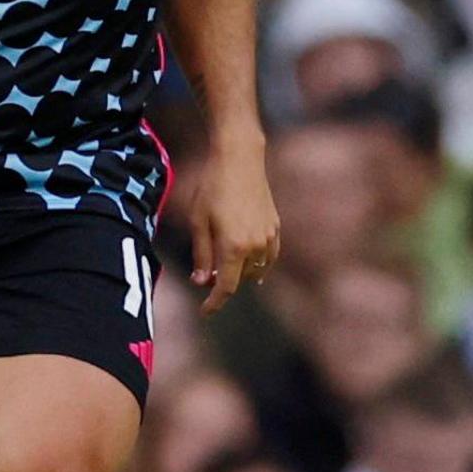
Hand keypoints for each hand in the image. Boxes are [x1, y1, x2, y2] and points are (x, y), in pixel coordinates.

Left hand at [187, 137, 278, 315]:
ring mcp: (268, 236)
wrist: (239, 159)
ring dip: (241, 274)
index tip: (205, 312)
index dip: (214, 303)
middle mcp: (255, 245)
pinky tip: (251, 264)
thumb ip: (200, 254)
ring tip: (226, 270)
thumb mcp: (198, 221)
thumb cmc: (212, 187)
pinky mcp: (275, 226)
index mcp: (233, 246)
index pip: (225, 287)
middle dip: (224, 283)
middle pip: (240, 279)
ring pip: (257, 270)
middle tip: (206, 277)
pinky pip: (270, 256)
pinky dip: (260, 264)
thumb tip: (201, 281)